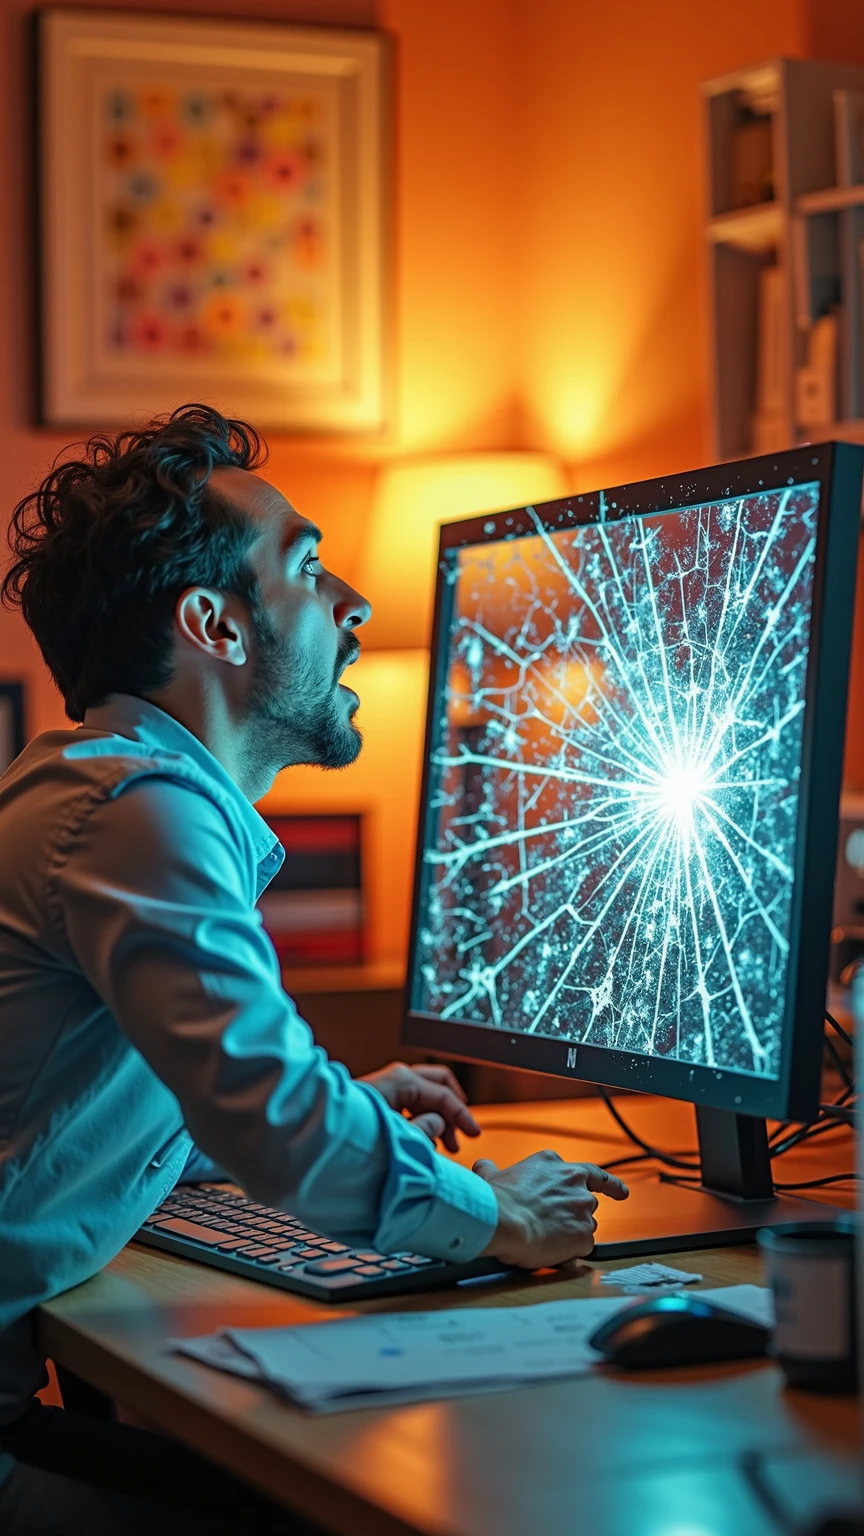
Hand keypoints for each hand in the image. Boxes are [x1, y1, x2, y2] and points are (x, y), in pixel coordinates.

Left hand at [360, 1061, 480, 1151]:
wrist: (315, 1138)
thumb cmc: (351, 1138)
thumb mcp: (399, 1138)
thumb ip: (426, 1131)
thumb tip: (438, 1125)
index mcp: (402, 1081)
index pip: (443, 1095)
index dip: (462, 1116)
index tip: (474, 1135)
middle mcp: (395, 1078)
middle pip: (438, 1083)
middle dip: (452, 1108)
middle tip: (460, 1136)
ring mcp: (385, 1086)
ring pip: (424, 1093)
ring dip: (437, 1115)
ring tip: (441, 1145)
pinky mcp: (376, 1099)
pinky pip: (408, 1102)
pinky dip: (421, 1117)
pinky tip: (421, 1139)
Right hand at [474, 1150, 628, 1266]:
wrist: (504, 1220)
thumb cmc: (498, 1200)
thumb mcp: (492, 1176)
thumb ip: (493, 1170)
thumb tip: (485, 1168)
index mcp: (555, 1165)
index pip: (592, 1173)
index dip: (609, 1184)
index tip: (620, 1191)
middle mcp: (575, 1184)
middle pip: (586, 1202)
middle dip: (574, 1214)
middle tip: (557, 1224)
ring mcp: (583, 1211)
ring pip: (584, 1225)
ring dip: (570, 1233)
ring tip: (547, 1239)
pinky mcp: (584, 1236)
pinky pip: (581, 1246)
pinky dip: (569, 1251)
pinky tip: (552, 1252)